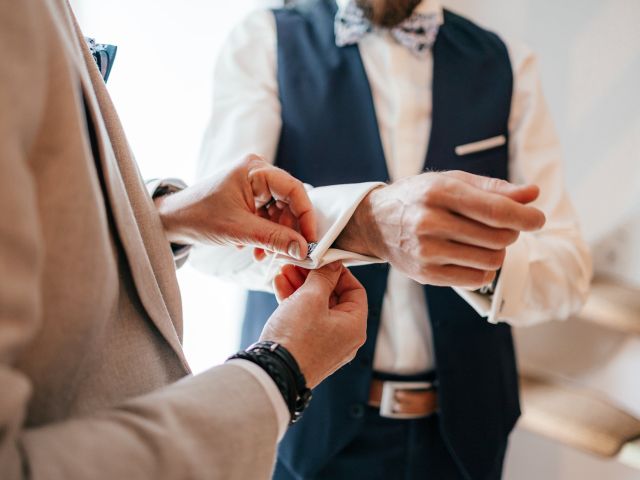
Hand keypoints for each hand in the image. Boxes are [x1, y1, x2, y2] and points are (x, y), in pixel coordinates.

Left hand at [156, 155, 316, 259]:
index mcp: (255, 169)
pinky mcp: (249, 196)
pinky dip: (266, 233)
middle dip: (289, 230)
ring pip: (280, 211)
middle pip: (289, 202)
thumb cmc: (198, 217)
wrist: (172, 220)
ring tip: (264, 254)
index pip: (295, 190)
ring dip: (276, 235)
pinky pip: (269, 215)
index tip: (310, 240)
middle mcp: (257, 172)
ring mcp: (254, 184)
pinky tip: (255, 248)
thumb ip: (274, 238)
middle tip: (288, 252)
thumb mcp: (239, 230)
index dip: (306, 216)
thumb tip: (302, 249)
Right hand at [260, 262, 367, 388]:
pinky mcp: (306, 348)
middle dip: (313, 278)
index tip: (322, 260)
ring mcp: (325, 345)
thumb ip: (323, 276)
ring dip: (301, 287)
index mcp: (354, 327)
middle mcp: (344, 338)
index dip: (339, 272)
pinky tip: (280, 287)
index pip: (355, 290)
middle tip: (299, 264)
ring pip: (316, 308)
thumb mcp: (311, 298)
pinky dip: (294, 303)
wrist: (272, 372)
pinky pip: (305, 320)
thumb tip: (332, 263)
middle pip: (333, 298)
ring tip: (284, 271)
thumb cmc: (296, 337)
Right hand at [336, 170, 545, 287]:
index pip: (496, 210)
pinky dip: (484, 268)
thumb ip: (493, 188)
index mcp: (438, 192)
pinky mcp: (425, 274)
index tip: (538, 219)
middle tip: (502, 226)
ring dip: (498, 251)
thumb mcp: (451, 181)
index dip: (525, 217)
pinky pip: (476, 278)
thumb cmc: (419, 197)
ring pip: (491, 260)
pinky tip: (472, 256)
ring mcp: (426, 251)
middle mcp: (429, 222)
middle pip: (498, 237)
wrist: (376, 223)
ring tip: (484, 241)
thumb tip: (533, 194)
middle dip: (510, 232)